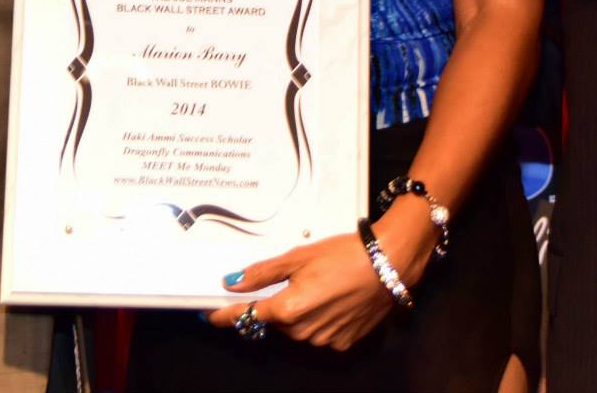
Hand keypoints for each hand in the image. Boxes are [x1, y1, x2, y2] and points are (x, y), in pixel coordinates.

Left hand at [205, 212, 429, 351]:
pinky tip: (334, 298)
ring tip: (320, 284)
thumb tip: (231, 282)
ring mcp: (324, 340)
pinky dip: (320, 319)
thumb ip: (262, 273)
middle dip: (275, 304)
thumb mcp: (298, 256)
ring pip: (297, 328)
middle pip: (274, 321)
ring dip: (298, 312)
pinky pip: (320, 333)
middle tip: (292, 279)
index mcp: (287, 309)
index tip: (208, 314)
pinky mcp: (342, 342)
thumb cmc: (344, 254)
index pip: (246, 316)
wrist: (388, 264)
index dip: (225, 315)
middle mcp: (302, 331)